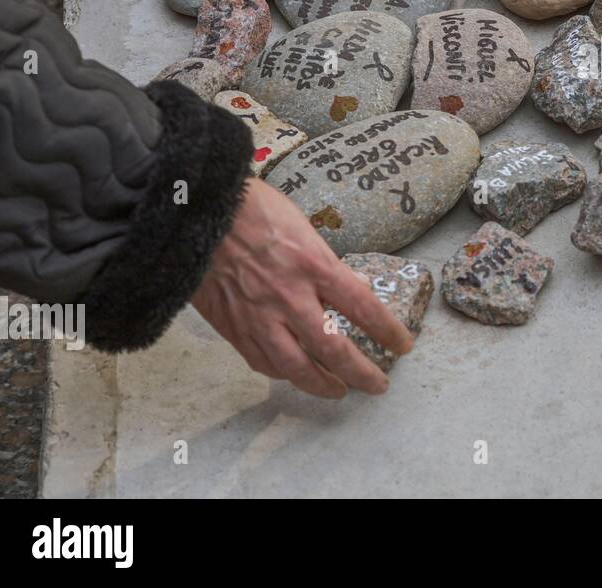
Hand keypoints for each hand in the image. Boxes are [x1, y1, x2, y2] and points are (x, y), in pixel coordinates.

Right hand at [192, 178, 414, 398]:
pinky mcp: (232, 326)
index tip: (402, 345)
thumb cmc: (255, 210)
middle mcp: (290, 296)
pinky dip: (282, 373)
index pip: (363, 308)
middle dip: (361, 373)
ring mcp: (259, 315)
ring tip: (339, 390)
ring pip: (295, 367)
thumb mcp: (305, 230)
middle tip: (377, 385)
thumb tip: (350, 290)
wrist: (199, 213)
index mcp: (314, 265)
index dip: (387, 331)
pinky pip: (262, 361)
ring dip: (322, 385)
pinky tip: (293, 374)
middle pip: (333, 349)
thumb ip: (326, 265)